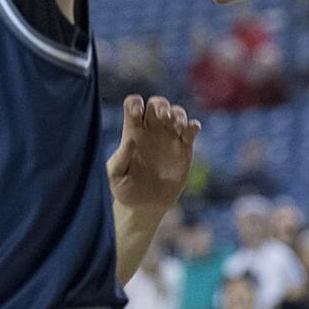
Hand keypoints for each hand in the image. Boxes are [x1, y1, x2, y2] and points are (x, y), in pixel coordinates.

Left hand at [107, 95, 200, 215]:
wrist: (145, 205)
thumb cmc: (125, 190)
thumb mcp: (115, 176)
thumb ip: (120, 158)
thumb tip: (131, 140)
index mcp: (132, 132)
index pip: (133, 104)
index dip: (136, 102)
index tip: (137, 112)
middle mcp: (151, 131)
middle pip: (157, 103)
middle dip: (161, 105)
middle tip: (163, 117)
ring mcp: (169, 138)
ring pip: (176, 112)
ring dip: (178, 113)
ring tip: (177, 127)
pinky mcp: (184, 148)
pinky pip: (191, 130)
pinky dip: (193, 125)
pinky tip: (190, 131)